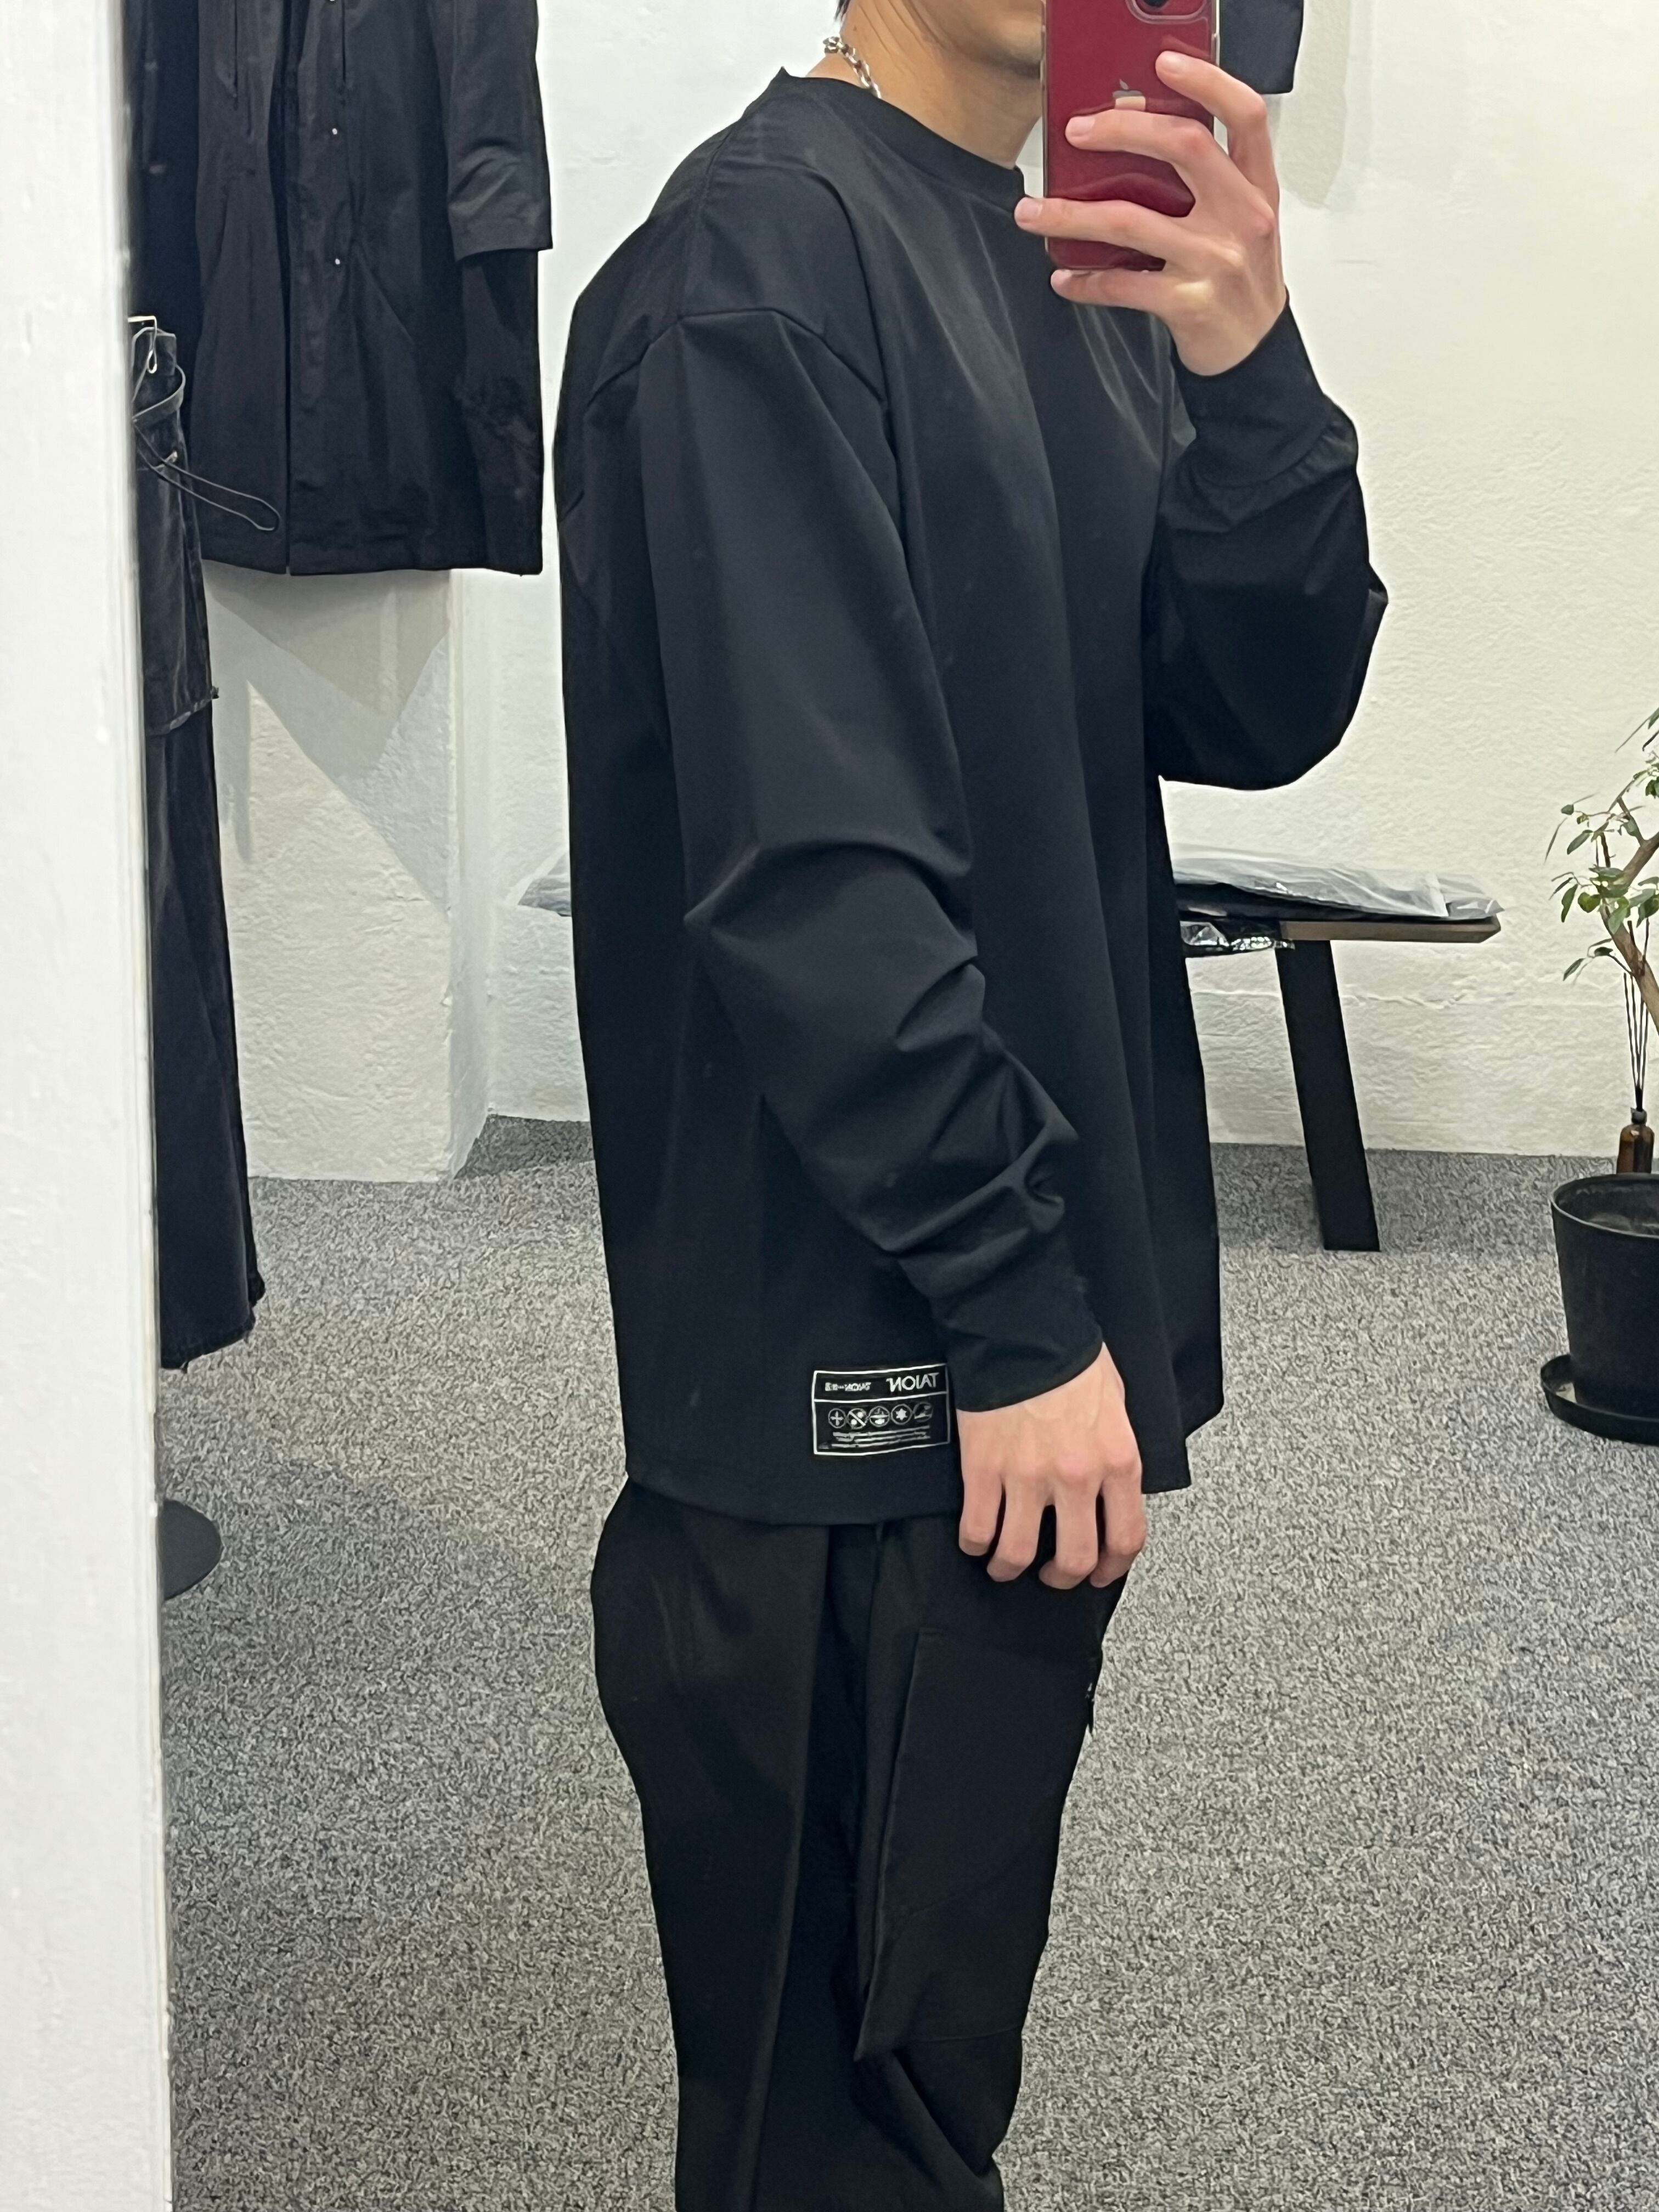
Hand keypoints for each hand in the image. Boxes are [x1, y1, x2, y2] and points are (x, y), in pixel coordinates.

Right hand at [957, 1346, 1146, 1590]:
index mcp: (1117, 1460)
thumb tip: (1110, 1488)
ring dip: (1011, 1569)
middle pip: (1075, 1558)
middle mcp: (1076, 1477)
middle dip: (1063, 1577)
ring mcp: (1027, 1477)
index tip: (1101, 1572)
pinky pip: (977, 1528)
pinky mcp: (985, 1469)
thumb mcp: (1117, 1405)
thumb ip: (1116, 1453)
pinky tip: (976, 1541)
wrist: (1023, 1329)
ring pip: (1019, 1553)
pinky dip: (975, 1544)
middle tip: (1052, 1574)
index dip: (1113, 1568)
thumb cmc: (1070, 1357)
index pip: (1126, 1537)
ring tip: (1005, 1565)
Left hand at [1014, 51, 1286, 376]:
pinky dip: (1085, 282)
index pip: (1245, 115)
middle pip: (1183, 147)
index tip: (1164, 62)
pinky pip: (1122, 284)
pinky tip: (1064, 278)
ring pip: (1131, 220)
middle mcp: (1242, 217)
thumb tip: (1135, 140)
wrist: (1254, 355)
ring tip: (1034, 212)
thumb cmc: (1241, 283)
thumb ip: (1208, 181)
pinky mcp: (1189, 303)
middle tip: (1077, 132)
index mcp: (1257, 187)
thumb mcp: (1241, 222)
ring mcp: (1216, 260)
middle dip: (1121, 130)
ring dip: (1071, 215)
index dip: (1208, 81)